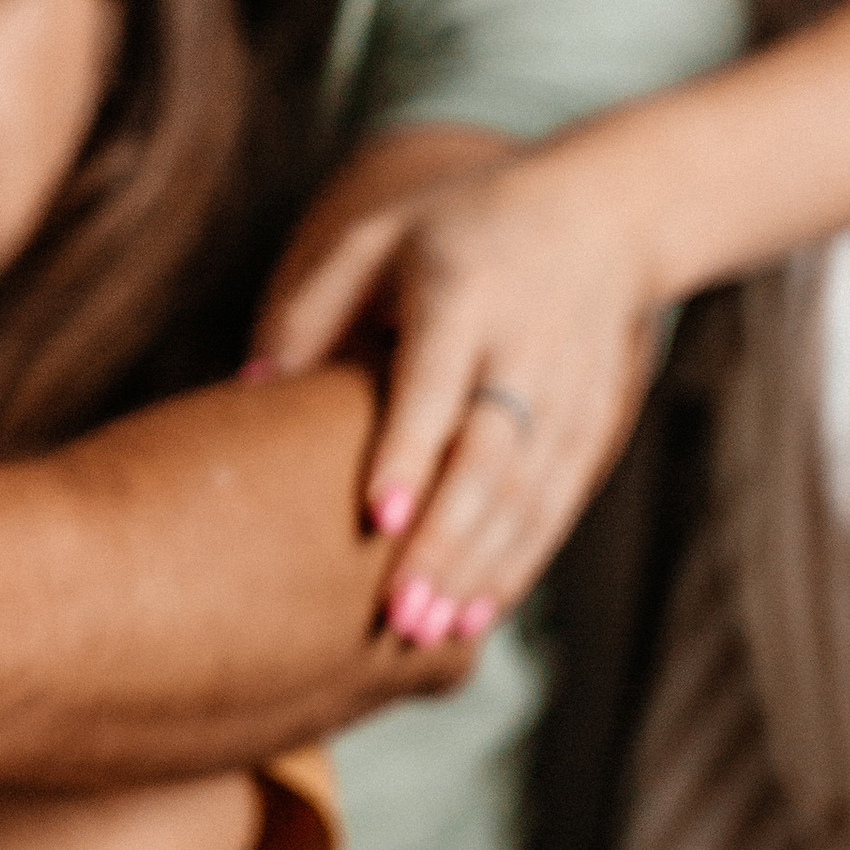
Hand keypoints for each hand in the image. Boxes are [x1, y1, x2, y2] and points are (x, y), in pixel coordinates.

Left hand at [250, 137, 664, 638]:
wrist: (601, 216)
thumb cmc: (452, 232)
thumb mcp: (377, 238)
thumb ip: (311, 307)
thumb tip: (248, 387)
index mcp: (463, 295)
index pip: (436, 383)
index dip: (410, 453)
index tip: (377, 519)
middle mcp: (525, 349)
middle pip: (490, 456)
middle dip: (447, 541)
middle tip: (398, 616)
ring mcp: (569, 394)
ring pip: (529, 495)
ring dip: (483, 569)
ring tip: (430, 633)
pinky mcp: (595, 428)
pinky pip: (557, 507)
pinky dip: (519, 564)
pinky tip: (476, 614)